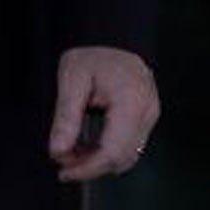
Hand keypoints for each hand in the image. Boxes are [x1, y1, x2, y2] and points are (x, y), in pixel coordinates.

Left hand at [47, 45, 157, 181]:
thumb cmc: (92, 56)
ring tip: (69, 153)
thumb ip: (65, 116)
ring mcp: (151, 116)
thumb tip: (57, 152)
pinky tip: (83, 147)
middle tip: (61, 162)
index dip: (88, 168)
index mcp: (131, 100)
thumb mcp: (71, 79)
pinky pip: (128, 146)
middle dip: (90, 167)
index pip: (113, 150)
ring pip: (127, 156)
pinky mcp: (146, 119)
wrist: (113, 37)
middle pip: (121, 158)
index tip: (63, 172)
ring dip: (97, 161)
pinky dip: (106, 152)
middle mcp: (147, 111)